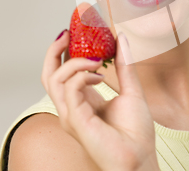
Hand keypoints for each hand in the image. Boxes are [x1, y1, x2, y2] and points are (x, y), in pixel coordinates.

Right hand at [41, 31, 159, 170]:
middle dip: (54, 51)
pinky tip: (100, 75)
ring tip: (97, 60)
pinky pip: (69, 89)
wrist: (140, 157)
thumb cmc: (136, 132)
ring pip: (54, 79)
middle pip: (48, 75)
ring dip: (75, 62)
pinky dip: (83, 75)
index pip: (62, 73)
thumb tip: (121, 38)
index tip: (73, 32)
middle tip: (67, 33)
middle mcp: (71, 108)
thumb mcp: (132, 90)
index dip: (63, 52)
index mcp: (83, 101)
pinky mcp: (75, 120)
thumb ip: (125, 65)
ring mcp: (70, 115)